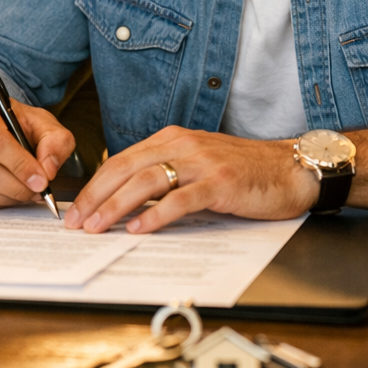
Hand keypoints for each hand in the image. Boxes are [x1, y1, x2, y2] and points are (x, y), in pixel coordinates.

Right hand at [0, 90, 73, 209]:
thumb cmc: (8, 125)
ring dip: (4, 199)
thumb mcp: (38, 123)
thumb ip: (55, 141)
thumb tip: (48, 170)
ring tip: (22, 194)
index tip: (41, 181)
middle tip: (35, 192)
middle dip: (15, 187)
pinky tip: (2, 195)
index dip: (20, 165)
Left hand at [65, 126, 318, 233]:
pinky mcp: (221, 183)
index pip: (122, 160)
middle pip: (126, 168)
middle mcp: (184, 145)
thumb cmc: (245, 171)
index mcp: (173, 139)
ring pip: (147, 181)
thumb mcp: (198, 165)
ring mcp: (202, 163)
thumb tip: (127, 201)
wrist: (291, 169)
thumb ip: (166, 175)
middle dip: (96, 196)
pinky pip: (181, 199)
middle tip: (76, 222)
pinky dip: (157, 214)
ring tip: (98, 227)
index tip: (76, 210)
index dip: (95, 185)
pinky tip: (140, 229)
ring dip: (117, 206)